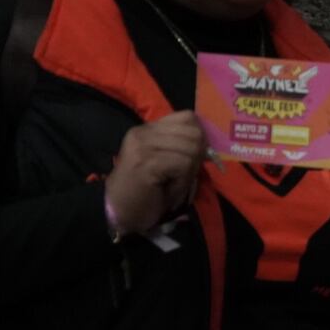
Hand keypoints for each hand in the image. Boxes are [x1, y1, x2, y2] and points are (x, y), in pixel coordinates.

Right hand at [106, 111, 207, 235]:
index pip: (188, 117)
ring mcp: (143, 146)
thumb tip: (208, 142)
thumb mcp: (165, 160)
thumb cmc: (147, 190)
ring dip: (189, 171)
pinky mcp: (147, 162)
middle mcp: (143, 132)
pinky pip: (183, 164)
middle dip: (197, 156)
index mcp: (148, 128)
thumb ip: (181, 145)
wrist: (121, 212)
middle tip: (184, 175)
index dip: (199, 137)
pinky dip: (183, 181)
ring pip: (191, 148)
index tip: (193, 157)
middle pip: (193, 133)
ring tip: (174, 183)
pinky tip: (170, 189)